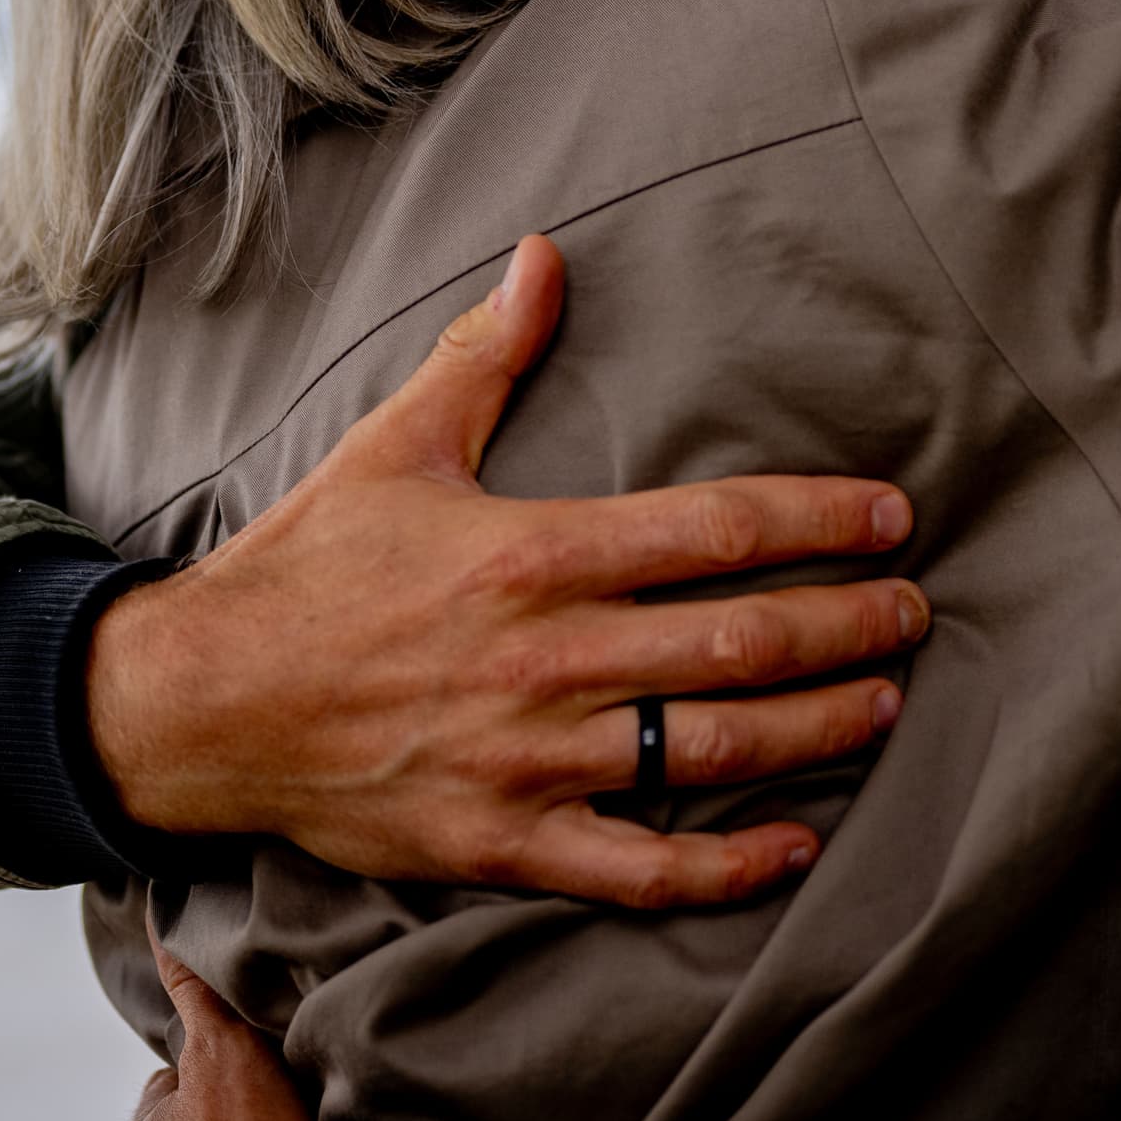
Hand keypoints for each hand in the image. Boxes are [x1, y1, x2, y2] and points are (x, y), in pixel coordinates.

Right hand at [84, 234, 925, 906]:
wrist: (205, 702)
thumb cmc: (306, 565)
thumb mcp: (395, 442)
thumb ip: (487, 354)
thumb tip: (545, 251)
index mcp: (533, 553)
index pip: (715, 533)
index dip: (819, 523)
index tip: (890, 518)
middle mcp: (548, 658)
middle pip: (741, 644)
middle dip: (848, 627)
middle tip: (915, 614)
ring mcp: (532, 759)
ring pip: (712, 752)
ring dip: (816, 729)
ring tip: (882, 706)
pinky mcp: (507, 842)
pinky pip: (642, 869)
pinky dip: (728, 865)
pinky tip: (793, 845)